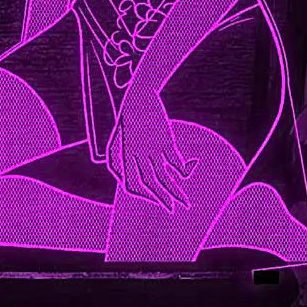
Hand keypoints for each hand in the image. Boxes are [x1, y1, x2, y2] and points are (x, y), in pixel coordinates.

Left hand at [105, 85, 196, 211]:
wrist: (139, 95)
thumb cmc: (128, 120)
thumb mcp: (118, 140)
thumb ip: (120, 160)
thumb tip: (126, 181)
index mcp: (122, 156)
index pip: (130, 185)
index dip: (142, 196)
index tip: (153, 199)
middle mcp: (136, 154)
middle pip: (149, 185)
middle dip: (161, 200)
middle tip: (171, 210)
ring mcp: (151, 148)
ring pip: (164, 177)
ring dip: (175, 193)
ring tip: (185, 203)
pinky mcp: (165, 140)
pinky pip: (176, 163)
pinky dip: (183, 171)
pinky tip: (188, 172)